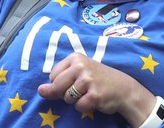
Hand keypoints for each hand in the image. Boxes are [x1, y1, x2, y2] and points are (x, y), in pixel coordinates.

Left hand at [36, 53, 153, 122]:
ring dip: (76, 100)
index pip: (53, 75)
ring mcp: (88, 80)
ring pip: (67, 98)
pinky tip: (94, 99)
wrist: (123, 88)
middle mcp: (80, 66)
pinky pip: (78, 106)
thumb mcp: (77, 74)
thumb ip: (57, 81)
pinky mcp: (94, 94)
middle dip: (65, 93)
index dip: (61, 83)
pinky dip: (84, 107)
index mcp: (75, 57)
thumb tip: (39, 90)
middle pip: (57, 86)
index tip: (74, 81)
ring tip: (88, 93)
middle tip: (81, 89)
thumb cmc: (97, 80)